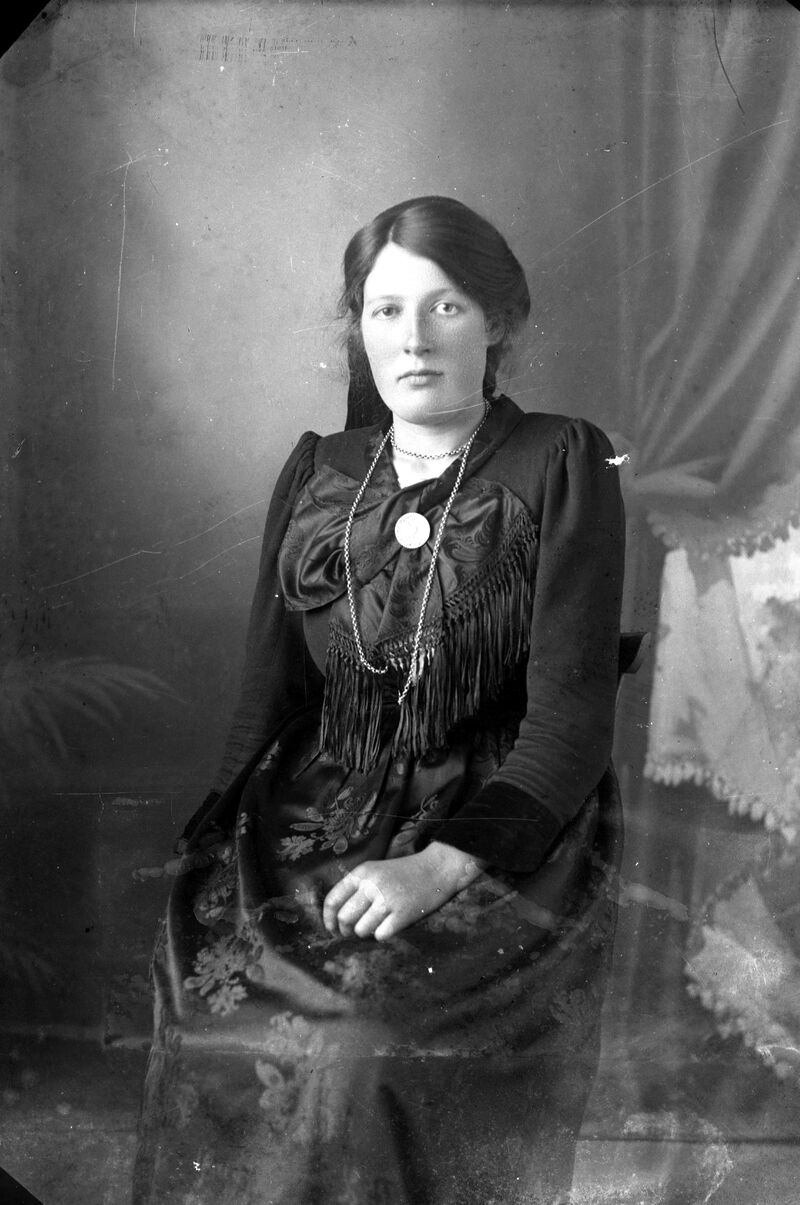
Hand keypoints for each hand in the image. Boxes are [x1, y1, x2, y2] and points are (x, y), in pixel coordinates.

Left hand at [322, 841, 486, 941]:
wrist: (437, 869)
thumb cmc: (403, 873)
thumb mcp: (375, 871)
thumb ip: (356, 889)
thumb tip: (337, 918)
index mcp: (362, 873)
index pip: (333, 900)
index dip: (328, 919)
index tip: (331, 928)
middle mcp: (372, 885)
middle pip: (345, 918)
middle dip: (345, 930)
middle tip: (352, 932)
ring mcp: (387, 900)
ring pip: (361, 930)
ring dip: (365, 933)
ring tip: (375, 925)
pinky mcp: (402, 914)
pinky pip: (380, 935)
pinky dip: (382, 934)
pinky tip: (390, 925)